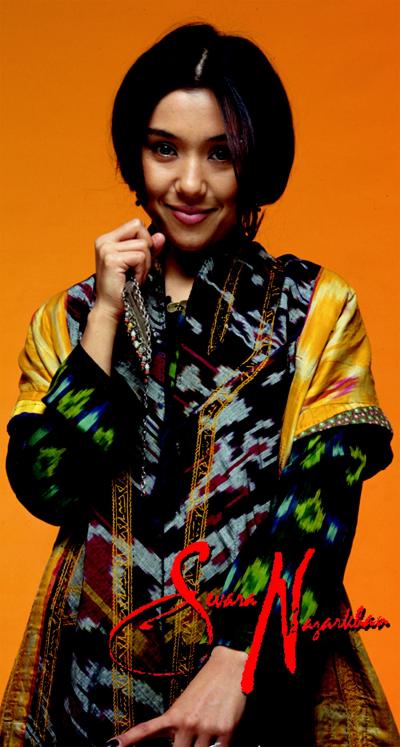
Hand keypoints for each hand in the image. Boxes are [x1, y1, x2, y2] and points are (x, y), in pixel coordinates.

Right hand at [94, 218, 164, 322]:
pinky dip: (142, 271)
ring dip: (145, 264)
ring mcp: (106, 249)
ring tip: (134, 276)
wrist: (111, 307)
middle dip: (146, 250)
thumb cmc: (124, 287)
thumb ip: (150, 248)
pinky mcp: (112, 259)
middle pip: (140, 229)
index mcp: (107, 239)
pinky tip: (133, 280)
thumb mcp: (139, 264)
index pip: (136, 224)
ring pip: (143, 245)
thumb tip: (161, 235)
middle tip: (137, 269)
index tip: (138, 260)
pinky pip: (140, 257)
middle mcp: (104, 241)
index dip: (145, 239)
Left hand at [110, 646, 247, 746]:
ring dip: (203, 746)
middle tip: (189, 736)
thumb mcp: (185, 702)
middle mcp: (187, 722)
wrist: (230, 668)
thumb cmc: (206, 685)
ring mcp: (206, 728)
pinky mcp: (226, 731)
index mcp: (174, 714)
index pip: (147, 730)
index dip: (129, 739)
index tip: (112, 745)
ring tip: (208, 728)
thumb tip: (176, 742)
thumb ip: (177, 724)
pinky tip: (221, 737)